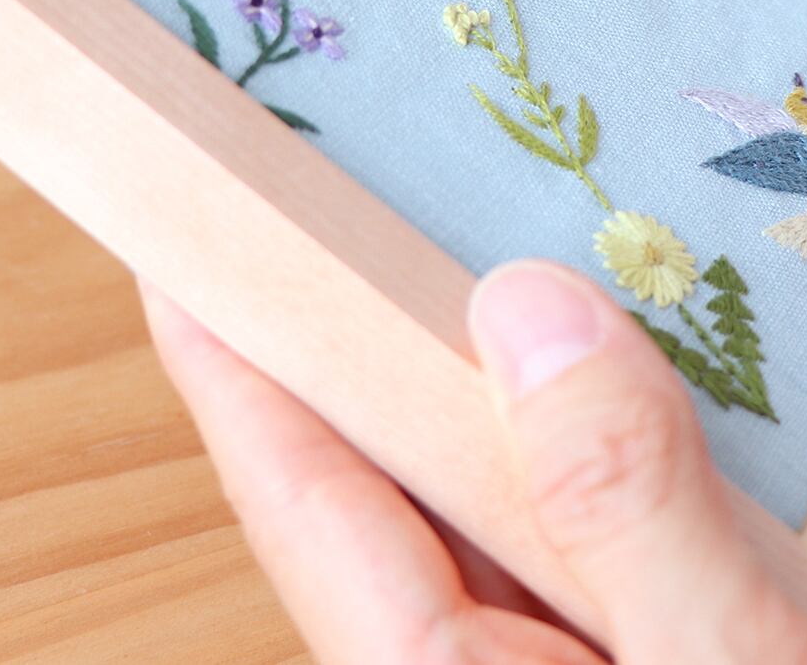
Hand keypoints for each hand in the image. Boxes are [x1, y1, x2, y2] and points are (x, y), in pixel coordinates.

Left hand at [141, 261, 806, 663]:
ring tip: (428, 235)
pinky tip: (572, 349)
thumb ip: (626, 498)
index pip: (300, 485)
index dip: (229, 354)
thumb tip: (521, 306)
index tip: (180, 235)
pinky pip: (540, 496)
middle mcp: (455, 660)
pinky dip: (542, 410)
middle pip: (358, 469)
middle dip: (323, 329)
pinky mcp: (589, 630)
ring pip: (451, 474)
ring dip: (436, 357)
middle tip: (305, 187)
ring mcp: (526, 642)